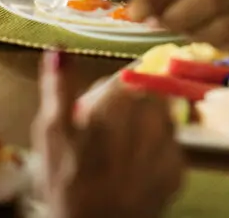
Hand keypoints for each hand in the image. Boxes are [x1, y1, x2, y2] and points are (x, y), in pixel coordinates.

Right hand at [32, 50, 182, 217]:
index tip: (135, 53)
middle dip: (135, 94)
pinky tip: (134, 160)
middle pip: (152, 89)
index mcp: (119, 104)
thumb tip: (59, 48)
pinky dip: (156, 145)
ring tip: (122, 138)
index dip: (134, 65)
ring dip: (148, 117)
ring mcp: (169, 147)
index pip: (138, 67)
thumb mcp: (52, 131)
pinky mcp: (177, 172)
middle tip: (111, 116)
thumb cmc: (66, 180)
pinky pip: (171, 143)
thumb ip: (58, 86)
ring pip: (163, 113)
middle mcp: (151, 119)